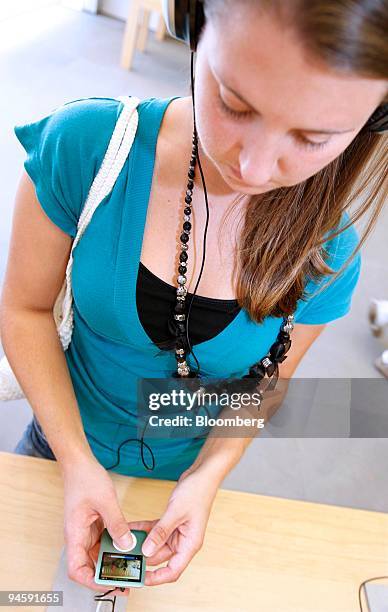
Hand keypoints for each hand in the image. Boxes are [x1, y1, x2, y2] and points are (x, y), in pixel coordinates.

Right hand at [62, 458, 133, 596]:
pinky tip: (128, 548)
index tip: (109, 583)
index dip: (91, 581)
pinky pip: (103, 543)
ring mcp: (86, 532)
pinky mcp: (93, 527)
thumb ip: (117, 524)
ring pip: (97, 556)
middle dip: (106, 576)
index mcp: (75, 534)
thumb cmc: (85, 479)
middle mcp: (78, 537)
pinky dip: (114, 547)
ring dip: (111, 562)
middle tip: (126, 580)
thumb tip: (126, 545)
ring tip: (130, 567)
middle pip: (88, 566)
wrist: (79, 464)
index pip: (76, 569)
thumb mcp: (105, 501)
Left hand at [128, 466, 218, 585]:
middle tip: (126, 557)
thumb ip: (161, 532)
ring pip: (155, 544)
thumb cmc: (197, 493)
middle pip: (161, 558)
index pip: (173, 571)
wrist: (202, 475)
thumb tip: (147, 550)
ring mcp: (176, 532)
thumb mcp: (176, 513)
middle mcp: (183, 541)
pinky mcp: (171, 522)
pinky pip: (154, 530)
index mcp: (190, 544)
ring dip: (141, 542)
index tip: (141, 579)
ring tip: (125, 541)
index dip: (157, 578)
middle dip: (143, 557)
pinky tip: (131, 528)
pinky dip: (143, 529)